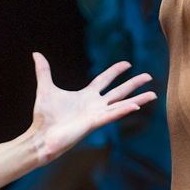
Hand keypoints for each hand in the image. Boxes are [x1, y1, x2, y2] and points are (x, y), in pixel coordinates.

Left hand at [28, 52, 155, 164]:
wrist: (41, 135)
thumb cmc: (44, 117)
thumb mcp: (45, 88)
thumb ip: (43, 71)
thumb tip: (36, 54)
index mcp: (85, 96)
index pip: (104, 80)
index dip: (115, 71)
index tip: (127, 64)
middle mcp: (94, 105)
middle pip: (119, 91)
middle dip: (134, 84)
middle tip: (149, 76)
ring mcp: (96, 114)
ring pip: (121, 104)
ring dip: (138, 99)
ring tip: (153, 94)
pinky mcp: (94, 123)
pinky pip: (112, 115)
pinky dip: (123, 111)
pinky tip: (136, 106)